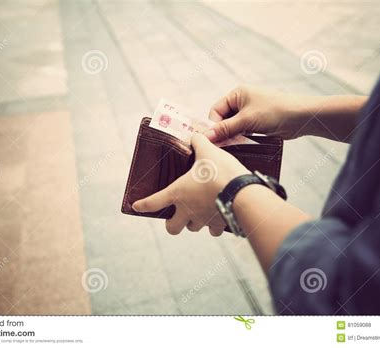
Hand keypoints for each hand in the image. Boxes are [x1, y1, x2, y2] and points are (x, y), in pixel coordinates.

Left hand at [132, 133, 248, 235]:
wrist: (242, 191)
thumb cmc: (220, 171)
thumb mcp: (208, 151)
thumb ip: (199, 142)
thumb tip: (196, 135)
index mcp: (178, 192)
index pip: (153, 202)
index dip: (143, 205)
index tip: (136, 206)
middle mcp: (187, 209)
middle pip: (172, 228)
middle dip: (172, 223)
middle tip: (177, 214)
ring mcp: (202, 219)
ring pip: (192, 228)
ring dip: (193, 222)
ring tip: (199, 211)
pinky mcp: (217, 224)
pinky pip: (212, 231)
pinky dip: (212, 226)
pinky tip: (216, 218)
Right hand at [204, 86, 307, 140]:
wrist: (301, 117)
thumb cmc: (275, 111)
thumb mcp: (246, 120)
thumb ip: (225, 128)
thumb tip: (207, 136)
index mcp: (237, 94)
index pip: (216, 110)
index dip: (213, 125)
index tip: (213, 139)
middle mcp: (242, 101)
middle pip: (223, 119)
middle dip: (222, 132)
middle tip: (221, 145)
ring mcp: (249, 112)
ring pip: (232, 127)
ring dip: (231, 136)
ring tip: (232, 146)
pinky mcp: (256, 122)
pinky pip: (242, 131)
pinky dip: (239, 138)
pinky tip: (240, 145)